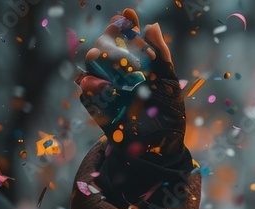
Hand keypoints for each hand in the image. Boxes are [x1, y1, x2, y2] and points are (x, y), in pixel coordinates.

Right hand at [76, 8, 185, 157]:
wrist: (160, 147)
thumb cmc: (168, 115)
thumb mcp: (169, 83)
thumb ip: (162, 55)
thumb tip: (153, 25)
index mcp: (136, 63)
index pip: (125, 36)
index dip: (125, 24)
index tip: (129, 16)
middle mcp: (118, 72)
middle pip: (104, 45)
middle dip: (110, 42)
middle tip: (123, 51)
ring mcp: (106, 87)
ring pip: (91, 62)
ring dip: (99, 59)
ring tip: (112, 66)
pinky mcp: (96, 105)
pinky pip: (86, 88)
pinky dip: (92, 84)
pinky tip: (104, 87)